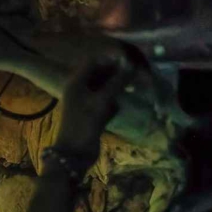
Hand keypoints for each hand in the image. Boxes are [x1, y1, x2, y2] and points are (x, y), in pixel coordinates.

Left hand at [48, 55, 130, 174]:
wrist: (74, 153)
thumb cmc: (84, 123)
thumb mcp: (102, 100)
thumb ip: (117, 82)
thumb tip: (132, 64)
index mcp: (76, 82)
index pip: (93, 61)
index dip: (111, 58)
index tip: (130, 58)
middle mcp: (80, 90)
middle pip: (101, 74)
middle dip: (118, 72)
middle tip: (137, 72)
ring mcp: (86, 103)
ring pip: (105, 88)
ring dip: (119, 87)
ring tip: (135, 86)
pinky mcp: (94, 116)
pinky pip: (107, 103)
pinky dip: (115, 102)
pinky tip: (122, 104)